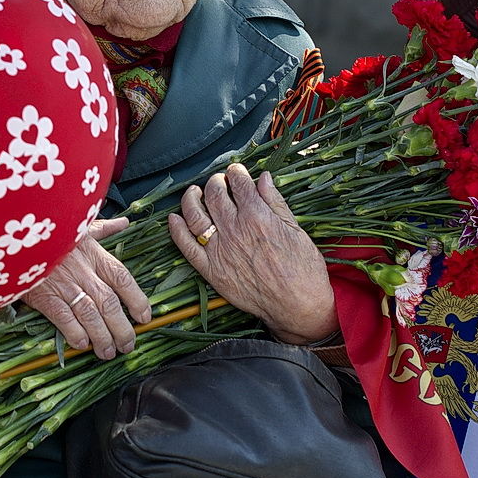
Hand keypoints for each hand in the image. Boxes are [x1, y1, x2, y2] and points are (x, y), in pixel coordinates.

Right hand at [24, 217, 150, 359]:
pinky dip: (75, 333)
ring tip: (108, 353)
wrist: (18, 235)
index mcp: (96, 255)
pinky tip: (82, 344)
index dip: (137, 300)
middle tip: (128, 345)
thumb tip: (124, 223)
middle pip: (110, 303)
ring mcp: (65, 286)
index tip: (144, 317)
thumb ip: (104, 229)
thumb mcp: (79, 226)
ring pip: (91, 316)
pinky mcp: (45, 296)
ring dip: (102, 337)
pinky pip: (64, 319)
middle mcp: (85, 272)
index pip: (123, 279)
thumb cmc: (51, 232)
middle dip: (122, 328)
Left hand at [168, 163, 336, 343]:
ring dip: (191, 198)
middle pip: (214, 194)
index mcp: (257, 215)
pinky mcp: (211, 270)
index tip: (236, 171)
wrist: (297, 306)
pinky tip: (174, 219)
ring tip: (194, 192)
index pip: (239, 183)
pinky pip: (186, 247)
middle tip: (219, 181)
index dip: (236, 172)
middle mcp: (235, 229)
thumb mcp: (295, 228)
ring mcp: (220, 250)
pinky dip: (176, 230)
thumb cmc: (303, 268)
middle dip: (215, 181)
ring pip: (195, 214)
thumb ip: (275, 201)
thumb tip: (263, 178)